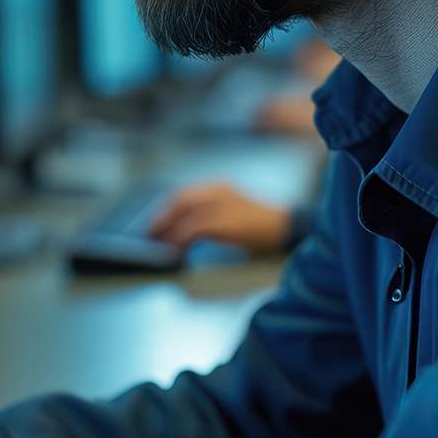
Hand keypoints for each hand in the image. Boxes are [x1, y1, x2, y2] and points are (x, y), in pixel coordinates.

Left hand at [147, 183, 290, 253]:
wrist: (287, 229)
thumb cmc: (258, 226)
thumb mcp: (231, 212)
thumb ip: (208, 216)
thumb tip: (180, 231)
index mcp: (219, 187)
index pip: (183, 194)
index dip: (165, 209)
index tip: (153, 223)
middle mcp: (219, 190)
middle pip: (180, 200)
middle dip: (162, 218)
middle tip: (150, 235)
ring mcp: (224, 203)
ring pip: (186, 213)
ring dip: (169, 230)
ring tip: (160, 245)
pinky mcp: (227, 221)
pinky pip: (196, 228)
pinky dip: (183, 239)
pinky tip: (178, 250)